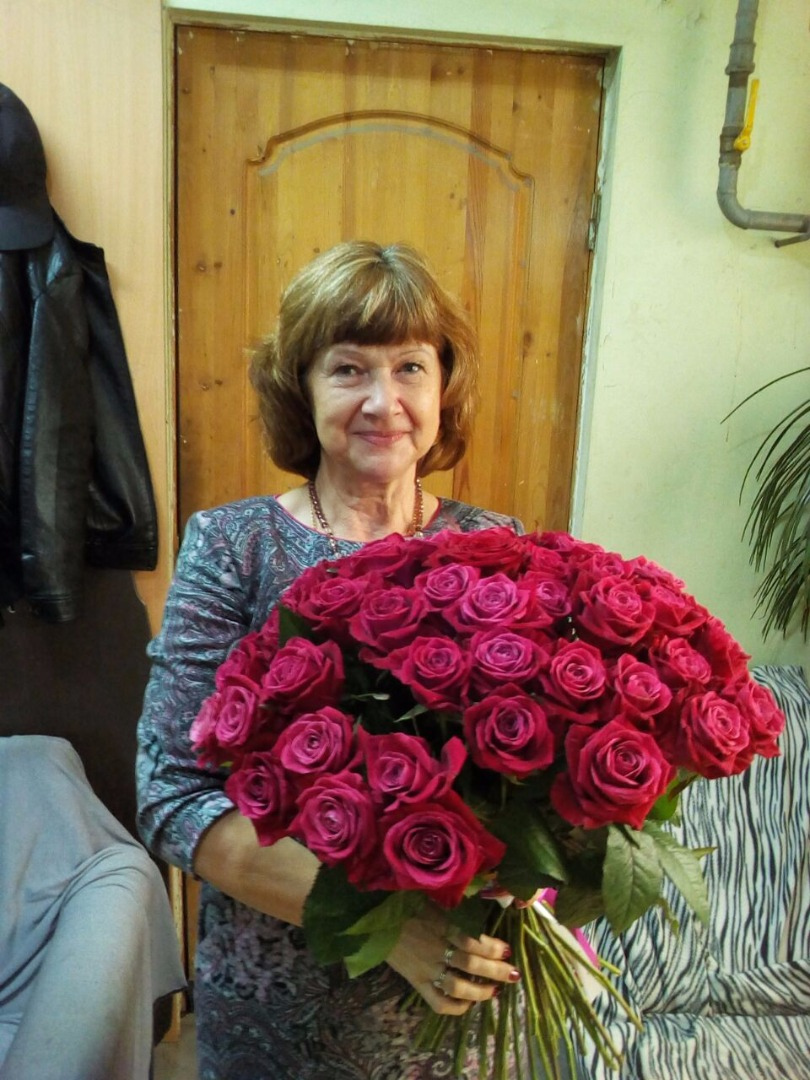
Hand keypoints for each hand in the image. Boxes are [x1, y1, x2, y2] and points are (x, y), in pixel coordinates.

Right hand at [385, 905, 520, 1014]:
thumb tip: (478, 903)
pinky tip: (467, 1003)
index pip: (472, 939)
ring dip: (480, 991)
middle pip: (471, 963)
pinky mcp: (416, 982)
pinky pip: (437, 1001)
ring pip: (458, 986)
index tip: (506, 949)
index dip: (492, 946)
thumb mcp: (430, 898)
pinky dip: (455, 1007)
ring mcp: (426, 968)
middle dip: (496, 970)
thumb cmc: (403, 904)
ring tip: (495, 991)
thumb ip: (452, 906)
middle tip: (513, 974)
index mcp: (440, 924)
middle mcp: (436, 948)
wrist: (372, 920)